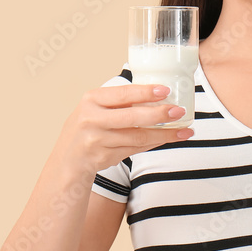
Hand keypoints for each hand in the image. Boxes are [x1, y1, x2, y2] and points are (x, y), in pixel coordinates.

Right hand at [51, 84, 192, 177]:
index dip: (145, 92)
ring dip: (164, 134)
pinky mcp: (103, 157)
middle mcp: (91, 119)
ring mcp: (96, 140)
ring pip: (137, 137)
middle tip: (179, 110)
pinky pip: (135, 149)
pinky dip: (154, 144)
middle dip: (159, 114)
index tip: (166, 90)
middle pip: (132, 117)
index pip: (122, 94)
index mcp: (91, 100)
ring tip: (184, 129)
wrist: (67, 160)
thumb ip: (120, 102)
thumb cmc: (88, 128)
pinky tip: (168, 138)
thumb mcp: (96, 108)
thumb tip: (160, 93)